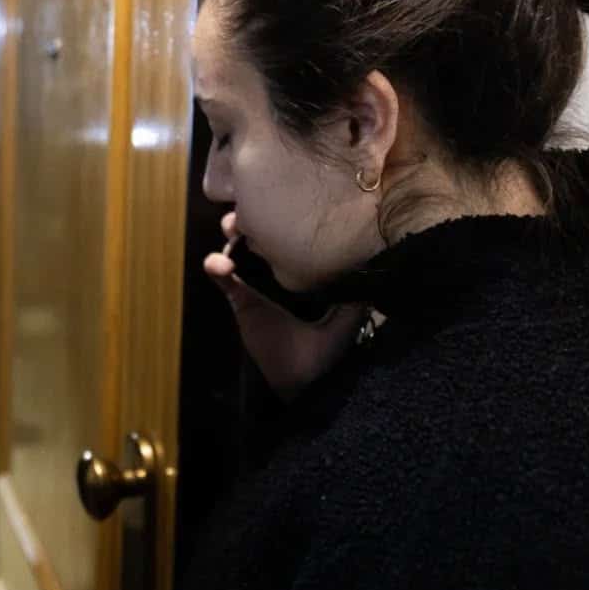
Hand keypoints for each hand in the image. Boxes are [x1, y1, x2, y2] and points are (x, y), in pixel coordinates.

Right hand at [204, 212, 367, 400]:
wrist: (307, 385)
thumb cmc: (329, 353)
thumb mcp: (349, 318)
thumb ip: (357, 292)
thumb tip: (371, 258)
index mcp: (302, 275)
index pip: (288, 239)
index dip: (280, 220)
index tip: (278, 203)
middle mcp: (278, 277)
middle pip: (259, 238)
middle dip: (252, 219)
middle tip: (247, 212)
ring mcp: (257, 289)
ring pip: (238, 252)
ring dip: (231, 236)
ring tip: (232, 229)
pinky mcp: (241, 303)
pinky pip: (225, 281)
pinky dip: (217, 268)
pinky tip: (217, 263)